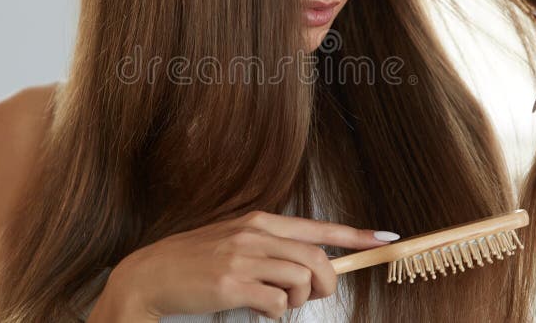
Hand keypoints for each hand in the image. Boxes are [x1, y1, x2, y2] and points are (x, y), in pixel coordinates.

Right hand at [105, 210, 396, 319]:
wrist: (150, 274)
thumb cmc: (195, 261)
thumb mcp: (235, 241)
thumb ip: (271, 248)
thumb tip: (310, 268)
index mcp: (259, 221)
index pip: (318, 228)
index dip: (356, 236)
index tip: (385, 239)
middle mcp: (255, 234)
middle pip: (316, 259)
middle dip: (325, 284)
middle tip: (311, 296)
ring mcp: (243, 258)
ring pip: (299, 281)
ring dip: (295, 302)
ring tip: (273, 303)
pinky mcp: (232, 284)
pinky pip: (276, 305)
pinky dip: (274, 314)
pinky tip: (256, 309)